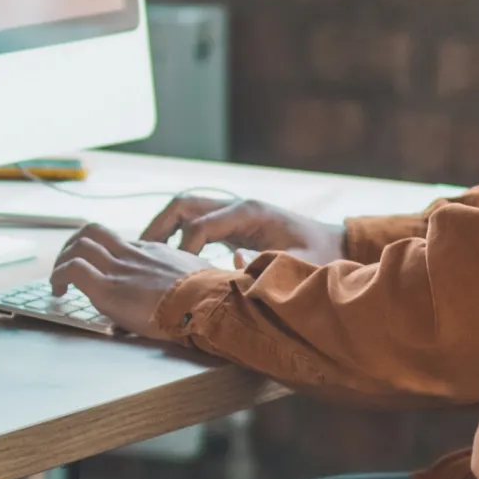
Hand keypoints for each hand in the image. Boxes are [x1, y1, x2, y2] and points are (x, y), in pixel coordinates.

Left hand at [49, 224, 223, 339]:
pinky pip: (73, 270)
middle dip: (73, 245)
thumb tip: (197, 285)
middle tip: (67, 265)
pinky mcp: (108, 288)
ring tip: (58, 280)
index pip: (118, 241)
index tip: (98, 265)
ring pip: (78, 245)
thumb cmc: (211, 296)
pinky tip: (58, 290)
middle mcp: (132, 254)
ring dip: (62, 260)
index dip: (102, 250)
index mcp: (153, 251)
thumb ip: (187, 275)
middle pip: (92, 231)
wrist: (208, 304)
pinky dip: (59, 276)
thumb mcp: (200, 275)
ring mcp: (119, 269)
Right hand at [138, 191, 344, 266]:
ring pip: (186, 209)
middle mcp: (237, 206)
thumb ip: (267, 266)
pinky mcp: (233, 223)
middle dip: (159, 226)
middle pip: (184, 204)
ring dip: (164, 227)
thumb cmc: (321, 258)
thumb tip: (233, 264)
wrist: (338, 246)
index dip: (183, 249)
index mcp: (250, 213)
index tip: (175, 274)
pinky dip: (177, 234)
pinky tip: (170, 257)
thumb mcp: (298, 265)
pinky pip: (196, 221)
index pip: (201, 224)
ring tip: (147, 253)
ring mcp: (234, 212)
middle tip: (140, 252)